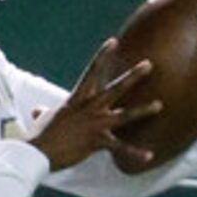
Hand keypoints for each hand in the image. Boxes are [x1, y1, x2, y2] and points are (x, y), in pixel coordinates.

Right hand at [31, 50, 161, 170]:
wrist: (38, 151)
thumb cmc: (40, 135)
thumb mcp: (44, 119)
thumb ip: (45, 112)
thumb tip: (37, 111)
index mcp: (77, 99)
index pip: (92, 71)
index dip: (103, 55)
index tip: (113, 41)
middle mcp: (89, 108)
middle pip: (116, 88)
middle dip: (133, 76)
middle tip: (149, 64)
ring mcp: (95, 124)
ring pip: (125, 115)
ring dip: (143, 110)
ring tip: (159, 105)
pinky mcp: (97, 142)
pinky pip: (121, 148)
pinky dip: (136, 153)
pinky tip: (150, 155)